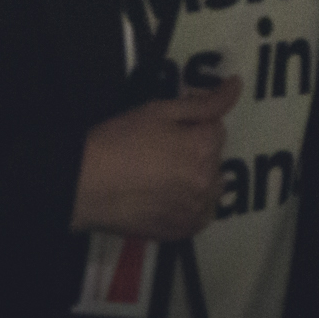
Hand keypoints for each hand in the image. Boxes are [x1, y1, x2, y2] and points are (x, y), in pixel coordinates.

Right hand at [70, 77, 238, 238]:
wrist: (81, 184)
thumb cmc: (117, 141)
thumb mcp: (159, 111)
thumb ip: (203, 102)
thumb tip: (237, 85)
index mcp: (205, 147)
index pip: (217, 128)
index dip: (193, 125)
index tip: (169, 129)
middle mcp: (208, 181)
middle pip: (214, 158)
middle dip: (196, 150)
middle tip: (160, 153)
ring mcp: (195, 210)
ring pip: (209, 187)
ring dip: (196, 179)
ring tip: (161, 177)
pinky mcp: (181, 232)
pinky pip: (199, 215)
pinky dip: (189, 206)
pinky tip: (164, 199)